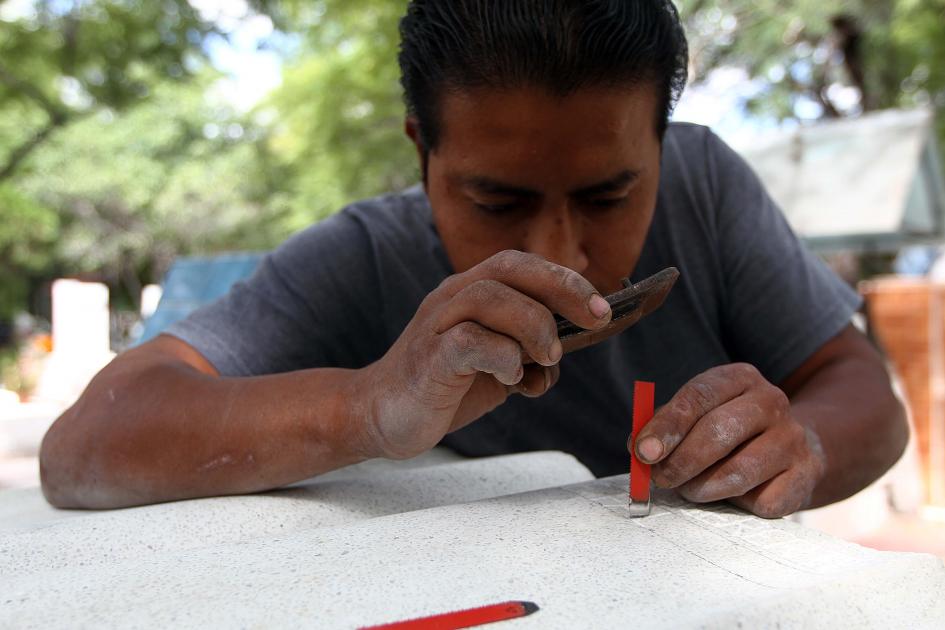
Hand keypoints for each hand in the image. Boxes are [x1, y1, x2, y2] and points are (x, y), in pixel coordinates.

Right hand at [358, 250, 611, 459]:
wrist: (381, 415)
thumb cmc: (443, 387)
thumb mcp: (496, 365)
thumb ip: (527, 352)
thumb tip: (565, 352)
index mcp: (471, 293)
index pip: (522, 266)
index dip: (566, 280)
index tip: (603, 309)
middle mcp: (453, 299)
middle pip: (509, 268)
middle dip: (562, 289)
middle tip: (595, 320)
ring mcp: (437, 325)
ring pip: (490, 297)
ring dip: (534, 324)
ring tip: (548, 357)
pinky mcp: (428, 359)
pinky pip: (468, 341)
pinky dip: (501, 355)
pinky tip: (511, 377)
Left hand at [630, 364, 826, 517]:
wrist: (791, 448)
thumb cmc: (729, 432)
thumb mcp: (699, 415)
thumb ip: (666, 426)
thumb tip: (639, 447)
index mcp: (740, 378)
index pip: (699, 396)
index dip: (667, 425)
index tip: (643, 451)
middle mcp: (772, 402)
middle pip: (718, 432)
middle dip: (681, 461)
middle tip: (660, 478)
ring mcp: (793, 438)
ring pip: (739, 471)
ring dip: (703, 487)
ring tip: (688, 490)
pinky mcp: (805, 475)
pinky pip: (763, 500)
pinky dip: (737, 505)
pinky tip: (730, 497)